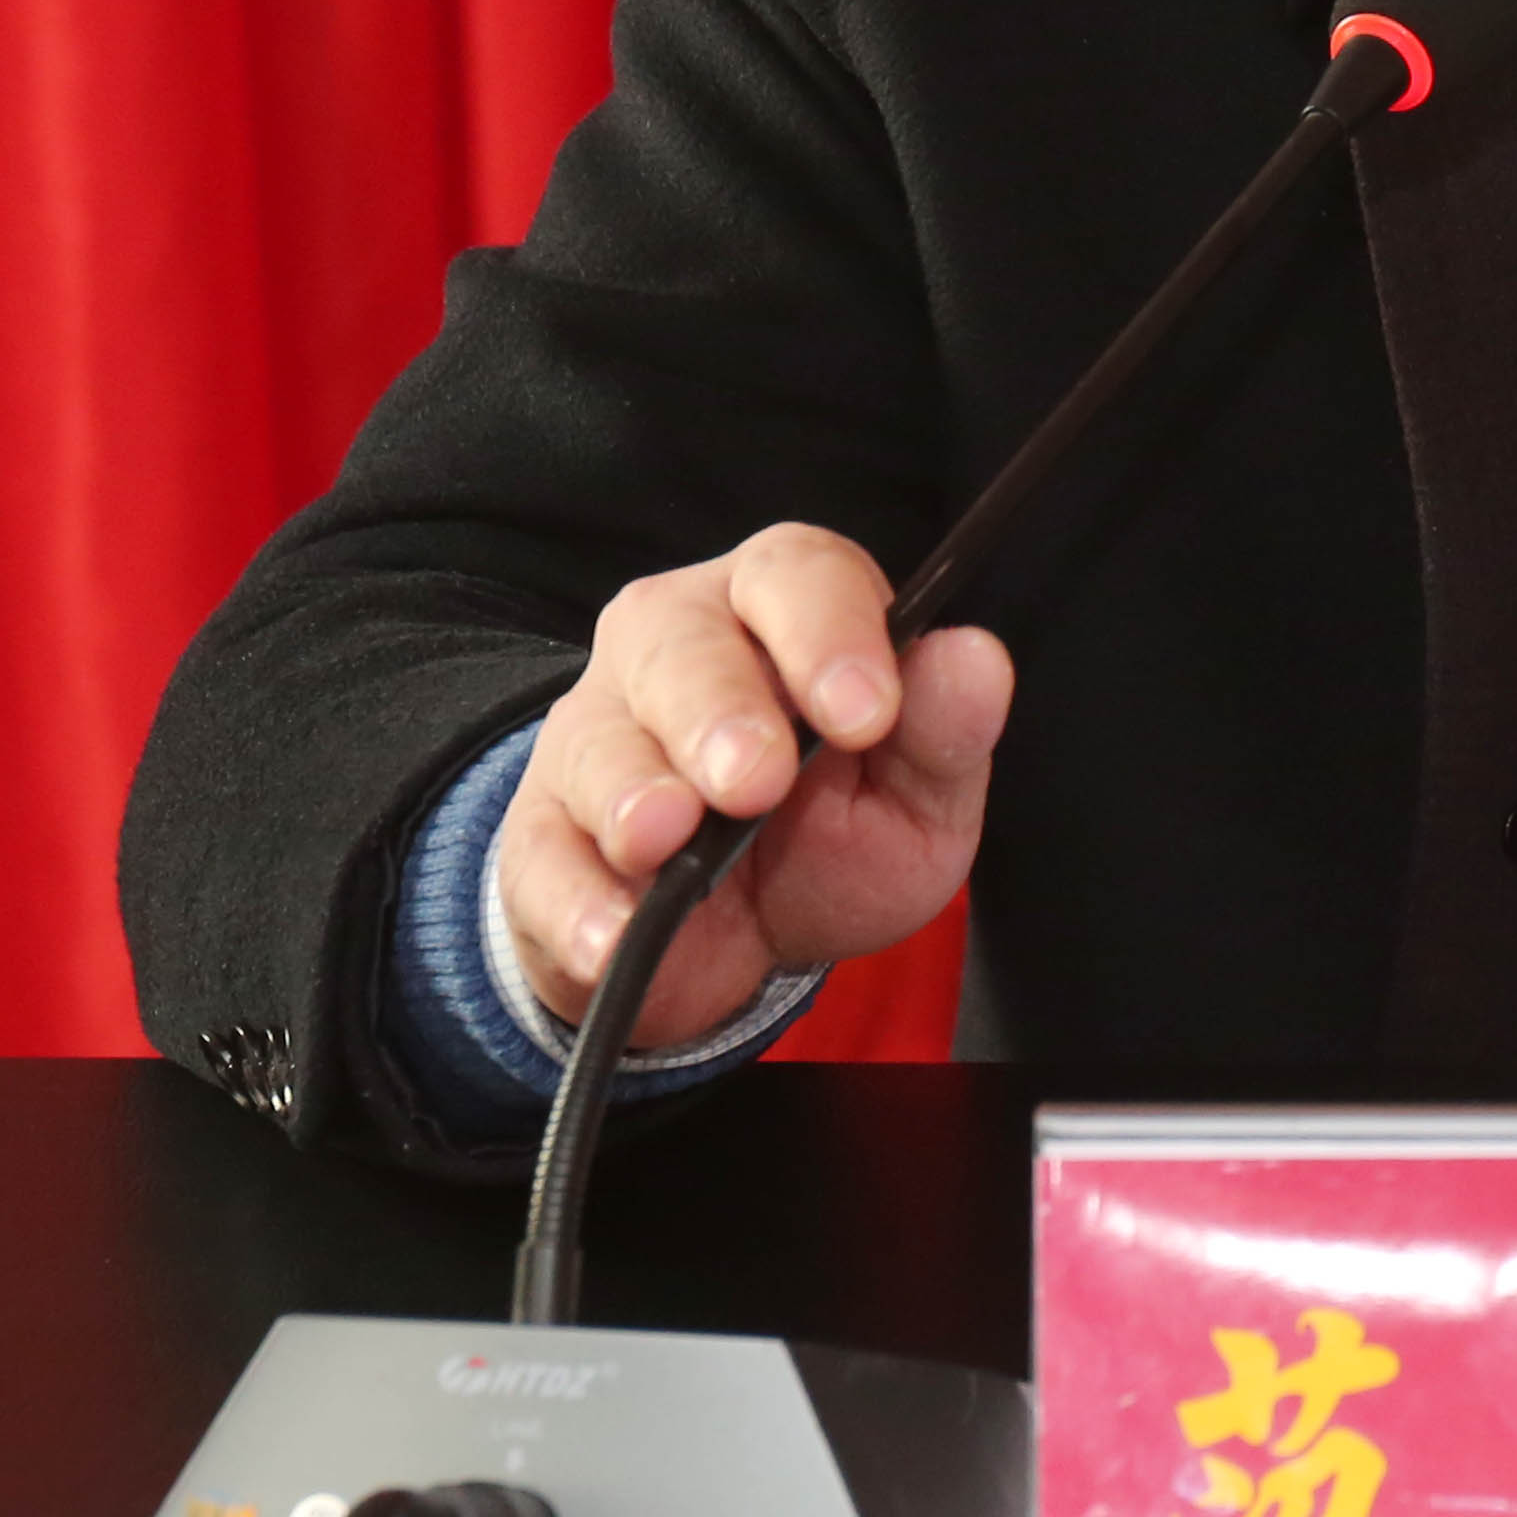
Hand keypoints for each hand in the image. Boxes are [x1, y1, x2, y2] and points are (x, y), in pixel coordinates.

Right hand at [496, 522, 1012, 1052]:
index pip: (796, 576)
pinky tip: (613, 936)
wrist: (738, 940)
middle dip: (718, 709)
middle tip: (756, 778)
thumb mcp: (916, 796)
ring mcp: (596, 736)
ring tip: (664, 838)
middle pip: (678, 643)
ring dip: (631, 791)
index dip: (829, 634)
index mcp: (778, 610)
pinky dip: (575, 902)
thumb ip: (944, 731)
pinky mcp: (541, 835)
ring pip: (596, 741)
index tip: (868, 712)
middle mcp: (674, 648)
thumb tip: (975, 658)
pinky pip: (540, 858)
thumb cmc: (831, 833)